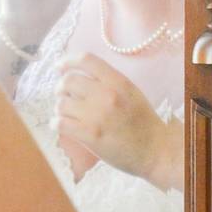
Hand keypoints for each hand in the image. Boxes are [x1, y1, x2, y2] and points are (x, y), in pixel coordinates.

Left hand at [52, 53, 180, 188]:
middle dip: (61, 87)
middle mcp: (106, 95)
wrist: (155, 151)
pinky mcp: (89, 135)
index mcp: (118, 81)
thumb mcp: (131, 92)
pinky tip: (60, 125)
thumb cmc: (143, 122)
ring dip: (59, 107)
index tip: (60, 67)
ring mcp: (97, 115)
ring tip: (65, 113)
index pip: (86, 60)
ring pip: (61, 103)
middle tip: (62, 94)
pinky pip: (60, 123)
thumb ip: (108, 81)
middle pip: (68, 80)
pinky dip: (55, 123)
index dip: (68, 61)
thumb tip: (80, 75)